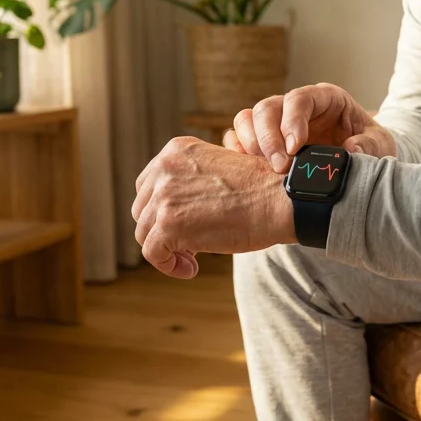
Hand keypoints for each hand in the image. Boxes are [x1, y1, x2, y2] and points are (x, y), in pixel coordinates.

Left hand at [133, 136, 294, 278]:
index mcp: (175, 150)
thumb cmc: (260, 188)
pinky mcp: (169, 225)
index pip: (148, 186)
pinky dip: (168, 266)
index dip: (162, 210)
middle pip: (142, 209)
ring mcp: (164, 196)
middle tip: (189, 244)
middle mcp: (164, 168)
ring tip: (192, 259)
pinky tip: (192, 269)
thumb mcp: (217, 167)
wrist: (278, 199)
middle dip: (161, 229)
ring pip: (144, 233)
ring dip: (166, 249)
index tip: (184, 224)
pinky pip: (152, 253)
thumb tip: (174, 210)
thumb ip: (190, 179)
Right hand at [223, 82, 396, 172]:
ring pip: (248, 119)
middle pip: (268, 108)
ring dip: (251, 143)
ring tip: (265, 169)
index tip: (294, 148)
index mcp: (325, 98)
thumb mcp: (380, 144)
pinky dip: (238, 151)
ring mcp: (277, 123)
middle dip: (268, 137)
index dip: (292, 120)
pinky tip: (249, 169)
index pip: (300, 99)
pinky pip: (239, 138)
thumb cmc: (370, 147)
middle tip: (279, 166)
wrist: (362, 161)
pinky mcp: (264, 142)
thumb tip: (351, 150)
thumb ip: (370, 146)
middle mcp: (295, 107)